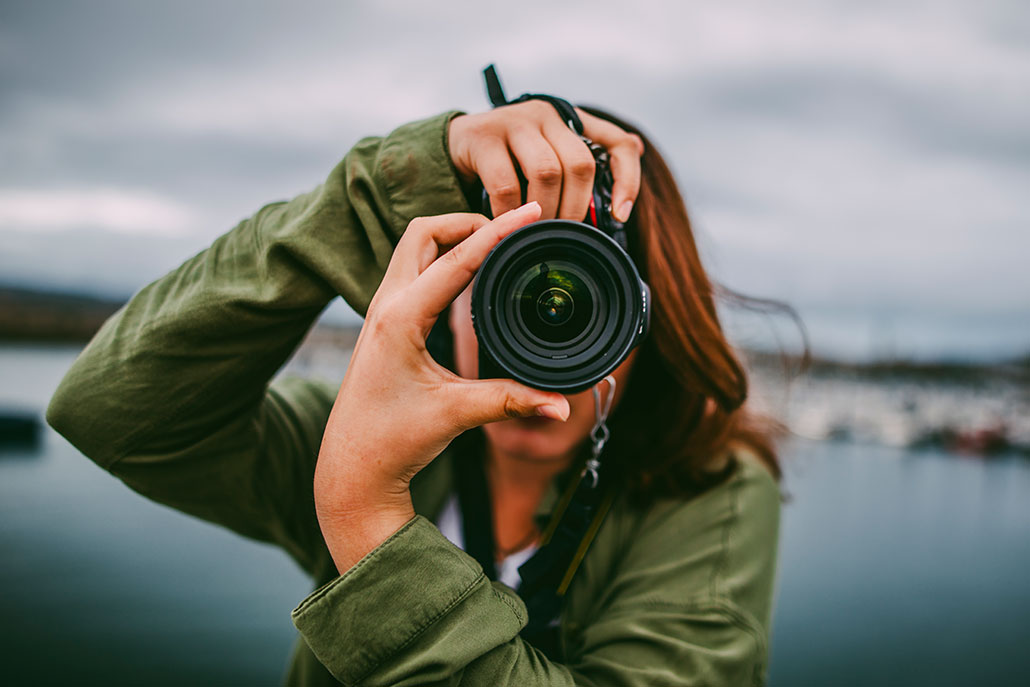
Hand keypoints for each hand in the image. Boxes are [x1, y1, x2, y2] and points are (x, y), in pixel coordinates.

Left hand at [313, 202, 569, 573]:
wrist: (352, 467)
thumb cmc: (392, 440)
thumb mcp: (457, 415)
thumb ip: (512, 402)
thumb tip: (563, 405)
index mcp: (401, 318)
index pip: (458, 258)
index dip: (499, 231)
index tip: (531, 212)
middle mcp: (386, 306)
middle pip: (425, 232)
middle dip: (468, 221)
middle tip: (510, 228)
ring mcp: (381, 312)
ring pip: (414, 248)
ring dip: (452, 236)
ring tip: (495, 243)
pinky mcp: (384, 324)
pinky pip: (413, 271)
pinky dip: (442, 259)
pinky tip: (469, 273)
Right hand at [448, 100, 643, 222]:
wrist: (456, 145)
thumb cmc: (511, 159)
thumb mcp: (548, 158)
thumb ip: (582, 164)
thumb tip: (634, 168)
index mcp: (570, 121)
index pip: (618, 143)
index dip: (627, 180)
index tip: (620, 215)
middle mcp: (547, 114)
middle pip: (580, 164)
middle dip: (575, 208)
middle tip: (564, 235)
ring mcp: (515, 121)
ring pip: (546, 172)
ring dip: (545, 212)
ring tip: (536, 233)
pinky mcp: (484, 137)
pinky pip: (506, 185)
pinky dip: (510, 214)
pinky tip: (507, 225)